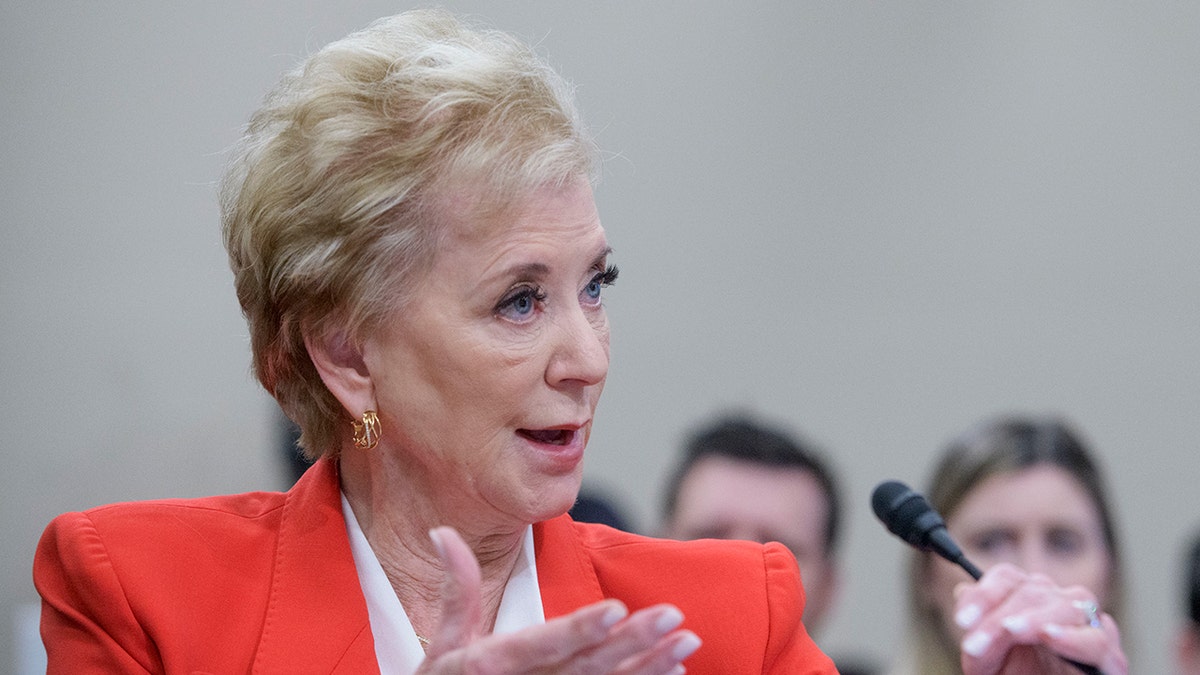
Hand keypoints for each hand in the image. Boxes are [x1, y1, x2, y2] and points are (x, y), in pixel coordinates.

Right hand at [415, 527, 701, 674]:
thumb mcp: (442, 645)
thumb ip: (456, 589)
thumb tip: (443, 530)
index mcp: (491, 666)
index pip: (543, 645)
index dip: (580, 629)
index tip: (617, 609)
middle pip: (586, 668)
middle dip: (633, 643)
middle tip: (674, 616)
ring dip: (649, 668)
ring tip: (687, 643)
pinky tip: (673, 673)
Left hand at [955, 563, 1126, 674]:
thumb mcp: (987, 657)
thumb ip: (978, 625)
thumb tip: (963, 591)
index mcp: (1030, 599)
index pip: (1007, 578)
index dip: (983, 595)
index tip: (962, 621)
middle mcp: (1060, 604)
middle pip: (1032, 590)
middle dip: (999, 616)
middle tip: (975, 644)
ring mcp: (1088, 626)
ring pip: (1066, 605)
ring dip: (1032, 620)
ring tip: (1010, 631)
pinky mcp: (1109, 657)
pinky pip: (1097, 639)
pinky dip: (1073, 637)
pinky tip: (1049, 635)